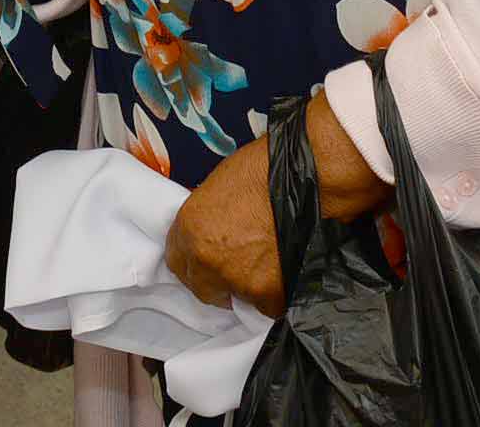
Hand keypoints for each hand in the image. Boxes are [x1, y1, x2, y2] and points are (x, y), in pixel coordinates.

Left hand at [165, 137, 283, 317]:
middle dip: (216, 282)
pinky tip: (283, 273)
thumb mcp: (217, 191)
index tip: (206, 264)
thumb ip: (205, 224)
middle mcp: (206, 260)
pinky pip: (267, 307)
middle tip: (237, 268)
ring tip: (267, 264)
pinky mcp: (268, 295)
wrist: (302, 176)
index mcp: (189, 229)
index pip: (177, 263)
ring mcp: (237, 281)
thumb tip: (209, 239)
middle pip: (202, 288)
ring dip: (248, 287)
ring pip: (237, 298)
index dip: (195, 264)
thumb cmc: (264, 171)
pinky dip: (274, 296)